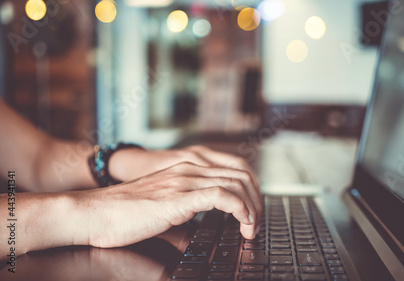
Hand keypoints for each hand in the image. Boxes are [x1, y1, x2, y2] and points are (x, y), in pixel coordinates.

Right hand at [84, 161, 260, 248]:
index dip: (251, 190)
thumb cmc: (125, 213)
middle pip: (242, 175)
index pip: (235, 169)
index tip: (253, 212)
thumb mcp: (165, 207)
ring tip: (251, 227)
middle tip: (256, 223)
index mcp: (187, 168)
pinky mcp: (179, 197)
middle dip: (257, 200)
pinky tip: (242, 222)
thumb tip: (200, 231)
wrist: (96, 213)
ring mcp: (184, 180)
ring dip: (252, 207)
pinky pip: (222, 196)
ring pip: (237, 183)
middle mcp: (189, 169)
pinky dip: (240, 209)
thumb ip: (186, 213)